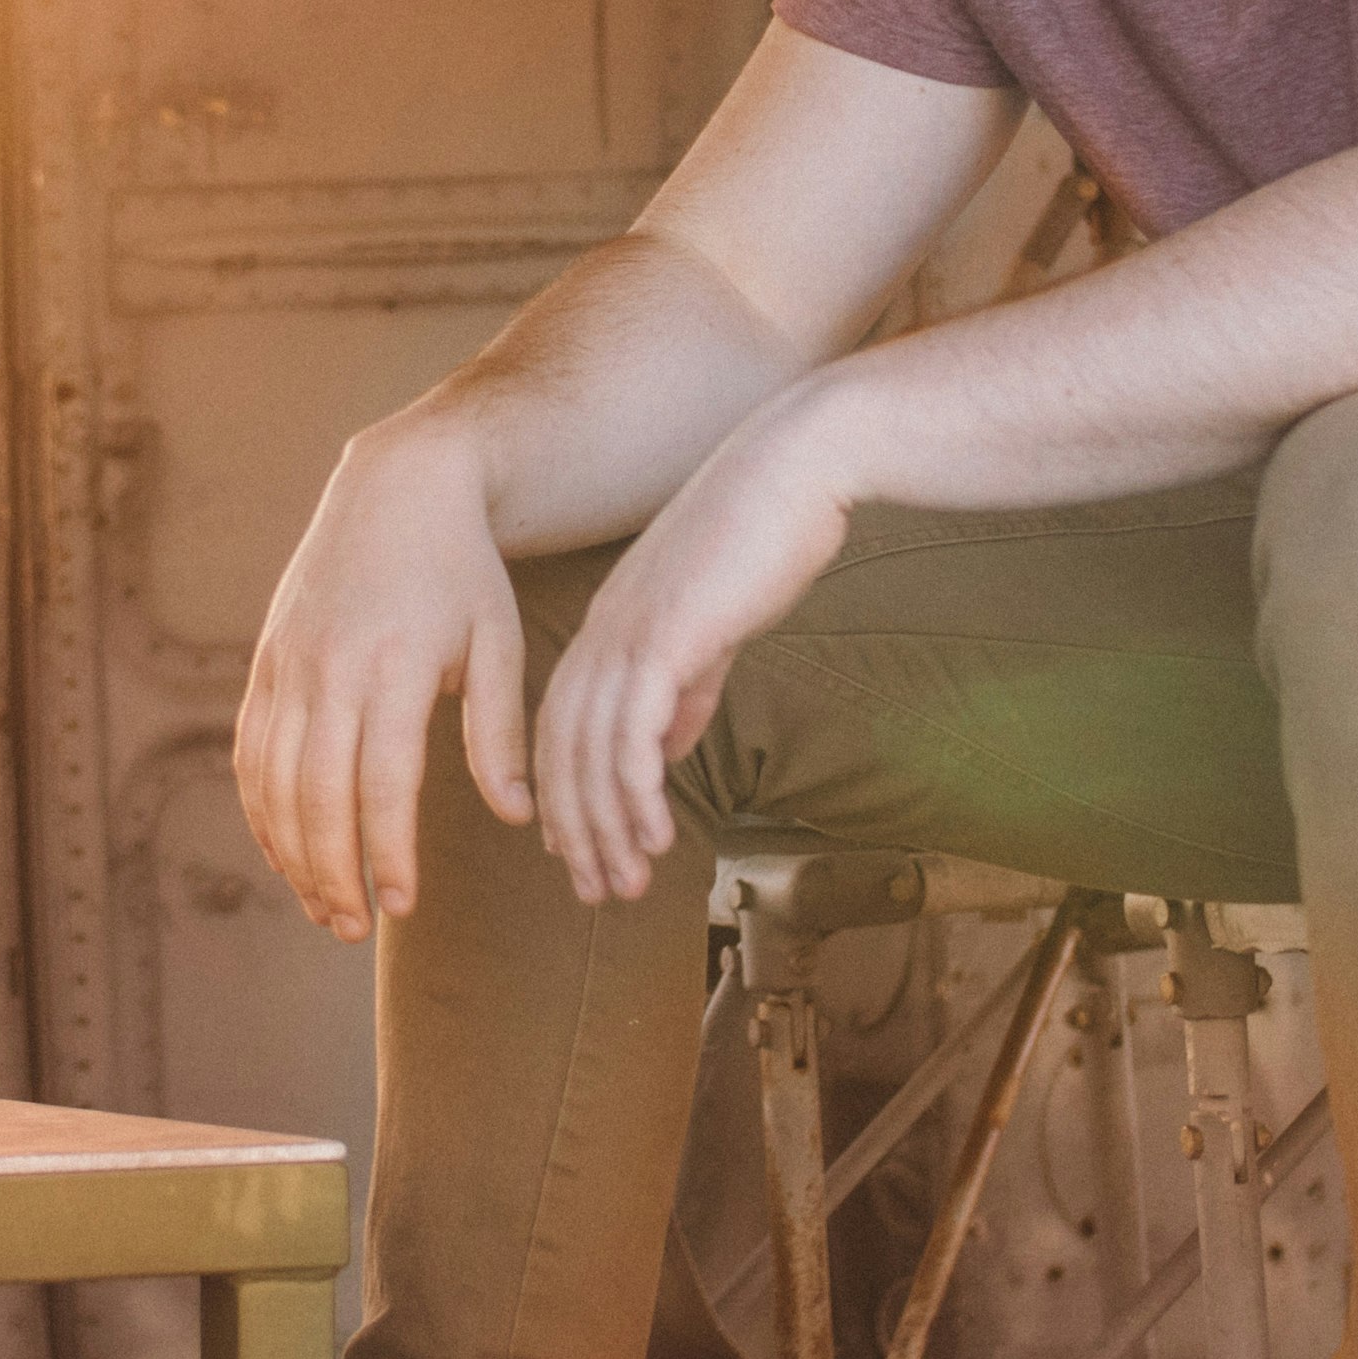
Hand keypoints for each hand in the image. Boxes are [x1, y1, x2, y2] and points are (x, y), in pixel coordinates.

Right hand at [234, 419, 534, 942]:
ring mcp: (288, 663)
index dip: (388, 852)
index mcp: (395, 664)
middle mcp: (330, 666)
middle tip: (356, 927)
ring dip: (292, 853)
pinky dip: (260, 810)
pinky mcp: (266, 662)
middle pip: (317, 793)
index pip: (383, 782)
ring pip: (274, 780)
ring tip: (324, 906)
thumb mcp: (499, 642)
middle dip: (333, 871)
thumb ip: (500, 733)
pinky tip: (284, 852)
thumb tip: (515, 817)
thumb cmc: (462, 571)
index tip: (402, 904)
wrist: (395, 486)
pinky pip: (250, 752)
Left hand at [531, 391, 862, 903]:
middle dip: (577, 830)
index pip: (561, 728)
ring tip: (627, 881)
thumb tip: (669, 744)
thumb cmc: (765, 537)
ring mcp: (627, 634)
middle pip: (562, 752)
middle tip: (599, 890)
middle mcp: (602, 633)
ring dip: (605, 827)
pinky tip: (656, 834)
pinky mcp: (665, 636)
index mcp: (607, 628)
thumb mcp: (715, 624)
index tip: (580, 854)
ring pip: (590, 753)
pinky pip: (632, 734)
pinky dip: (635, 792)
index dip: (565, 797)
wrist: (796, 468)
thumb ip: (688, 684)